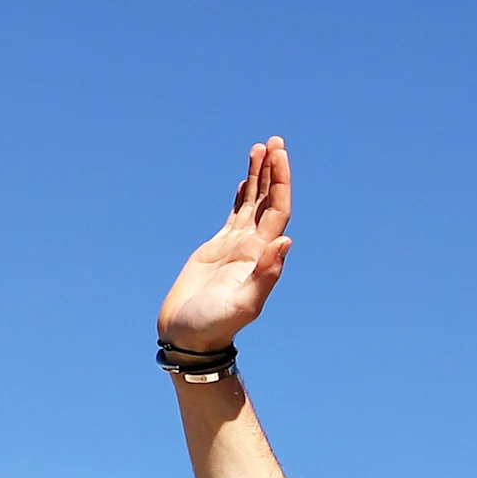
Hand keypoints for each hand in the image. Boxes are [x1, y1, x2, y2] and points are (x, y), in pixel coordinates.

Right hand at [159, 138, 295, 351]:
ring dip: (258, 177)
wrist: (190, 337)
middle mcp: (253, 247)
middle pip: (268, 200)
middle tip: (275, 140)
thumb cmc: (214, 326)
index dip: (281, 182)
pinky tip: (244, 181)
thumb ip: (265, 275)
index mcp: (261, 256)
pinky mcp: (217, 248)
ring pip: (251, 203)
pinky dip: (241, 196)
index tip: (279, 154)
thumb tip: (286, 241)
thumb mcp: (243, 304)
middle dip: (273, 171)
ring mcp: (236, 246)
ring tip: (261, 147)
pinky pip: (234, 215)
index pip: (278, 210)